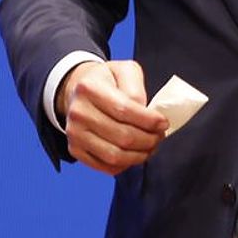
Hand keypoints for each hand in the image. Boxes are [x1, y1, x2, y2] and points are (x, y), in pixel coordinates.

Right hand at [59, 59, 167, 174]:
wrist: (77, 91)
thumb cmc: (106, 81)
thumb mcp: (124, 71)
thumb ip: (136, 88)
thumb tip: (145, 113)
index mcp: (89, 88)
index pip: (124, 110)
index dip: (149, 120)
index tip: (163, 123)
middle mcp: (78, 112)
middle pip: (122, 136)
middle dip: (148, 140)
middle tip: (159, 136)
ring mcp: (75, 133)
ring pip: (114, 155)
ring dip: (139, 156)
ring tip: (150, 147)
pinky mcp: (75, 149)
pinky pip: (105, 166)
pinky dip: (125, 165)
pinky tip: (134, 154)